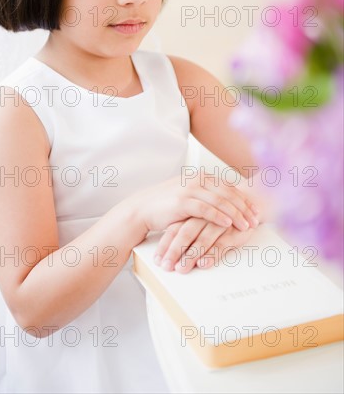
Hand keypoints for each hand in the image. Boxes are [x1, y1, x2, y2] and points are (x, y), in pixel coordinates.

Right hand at [127, 173, 259, 233]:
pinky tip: (228, 223)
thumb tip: (229, 204)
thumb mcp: (191, 195)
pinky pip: (206, 209)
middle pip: (229, 193)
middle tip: (257, 219)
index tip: (257, 211)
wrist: (144, 208)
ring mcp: (190, 189)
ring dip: (236, 214)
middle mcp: (198, 179)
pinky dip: (219, 216)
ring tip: (247, 225)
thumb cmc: (168, 204)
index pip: (230, 187)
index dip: (246, 199)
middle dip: (245, 207)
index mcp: (203, 176)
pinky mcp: (183, 201)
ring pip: (220, 201)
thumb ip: (208, 195)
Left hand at [154, 217, 257, 272]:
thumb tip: (165, 252)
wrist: (245, 201)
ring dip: (191, 255)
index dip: (165, 245)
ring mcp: (218, 222)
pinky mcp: (233, 230)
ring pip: (202, 239)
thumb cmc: (216, 215)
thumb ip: (183, 230)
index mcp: (191, 213)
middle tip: (167, 267)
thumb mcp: (198, 220)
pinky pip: (222, 243)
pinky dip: (212, 254)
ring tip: (182, 268)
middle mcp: (203, 216)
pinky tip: (204, 263)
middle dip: (174, 251)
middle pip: (185, 233)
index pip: (174, 229)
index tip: (157, 261)